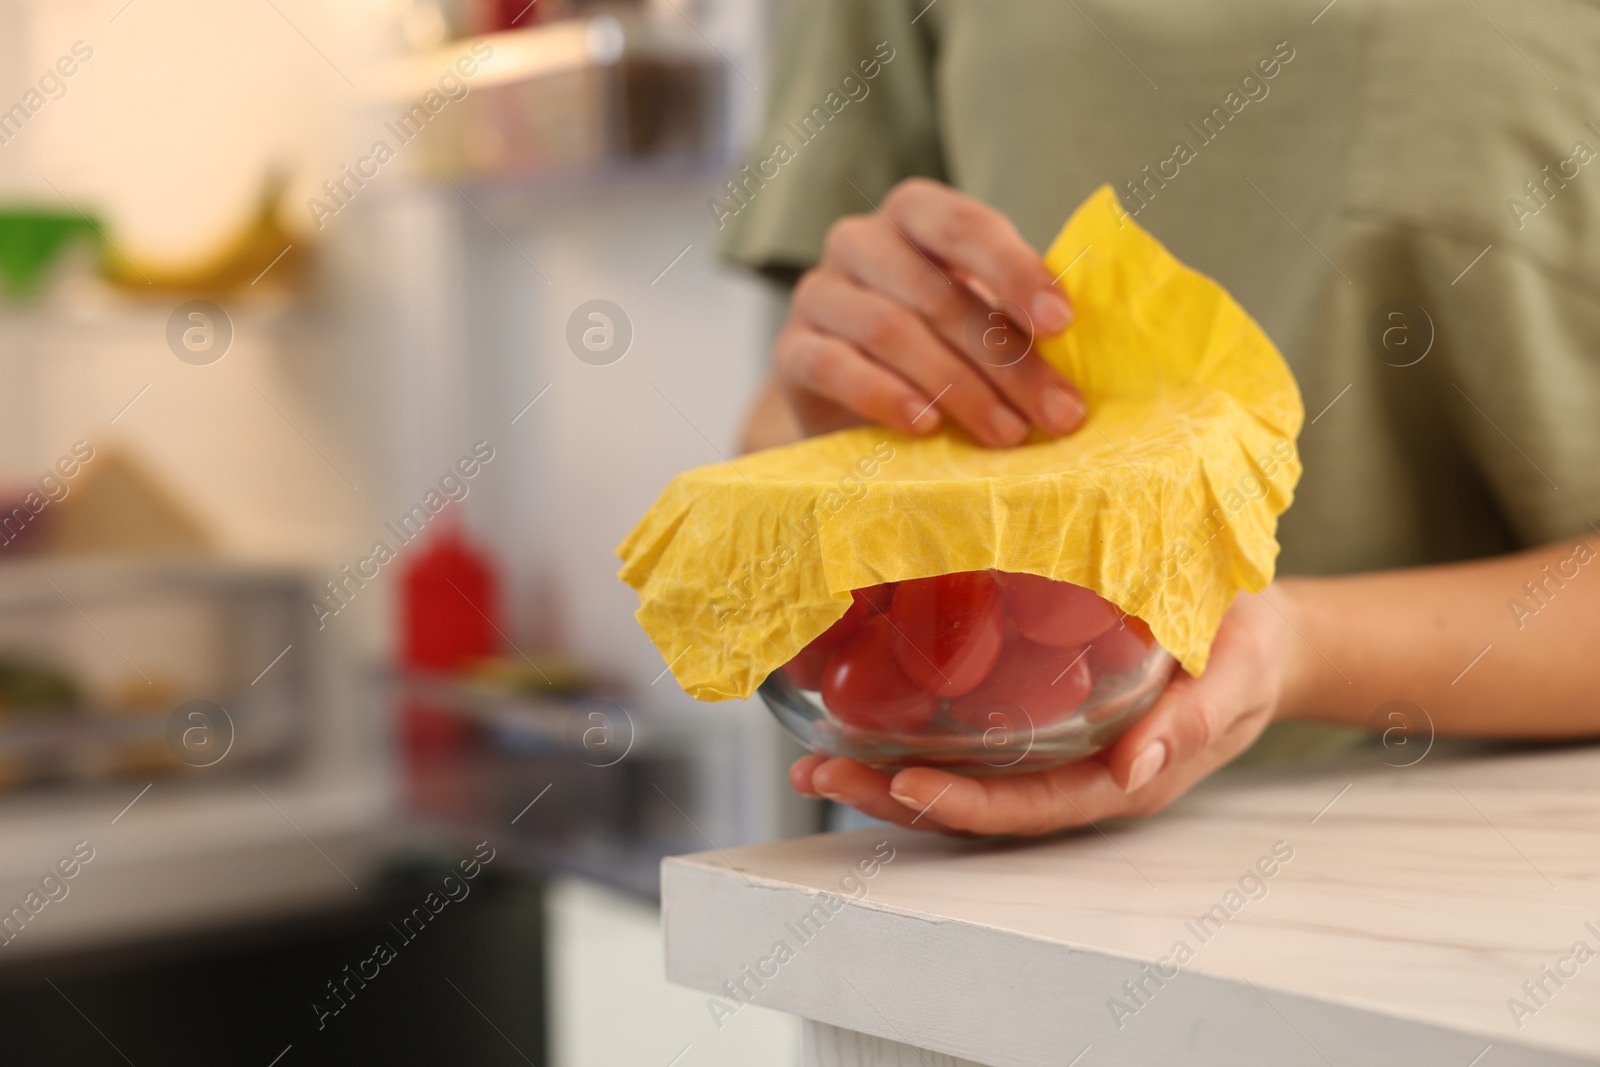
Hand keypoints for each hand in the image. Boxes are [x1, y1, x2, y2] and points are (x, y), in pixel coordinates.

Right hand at [772, 178, 1085, 446]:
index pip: (964, 225)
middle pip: (936, 292)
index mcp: (914, 214)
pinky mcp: (791, 352)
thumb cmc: (935, 345)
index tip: (1063, 324)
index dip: (1016, 272)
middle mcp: (858, 240)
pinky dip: (886, 397)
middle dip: (1005, 358)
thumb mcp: (979, 315)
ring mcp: (817, 293)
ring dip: (958, 387)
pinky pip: (834, 367)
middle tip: (1057, 412)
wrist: (846, 395)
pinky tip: (926, 427)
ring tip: (1006, 435)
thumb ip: (1018, 315)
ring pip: (889, 330)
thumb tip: (1089, 350)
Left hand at [789, 591, 1296, 834]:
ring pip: (959, 776)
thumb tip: (1135, 769)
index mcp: (1120, 777)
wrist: (1256, 630)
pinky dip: (909, 732)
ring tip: (812, 760)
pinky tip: (857, 714)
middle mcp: (1074, 774)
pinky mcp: (1036, 716)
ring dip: (883, 775)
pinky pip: (967, 736)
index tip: (901, 783)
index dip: (963, 804)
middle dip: (892, 797)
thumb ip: (1192, 721)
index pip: (1028, 807)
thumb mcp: (1233, 677)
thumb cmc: (1247, 649)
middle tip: (818, 773)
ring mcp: (1051, 750)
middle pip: (974, 805)